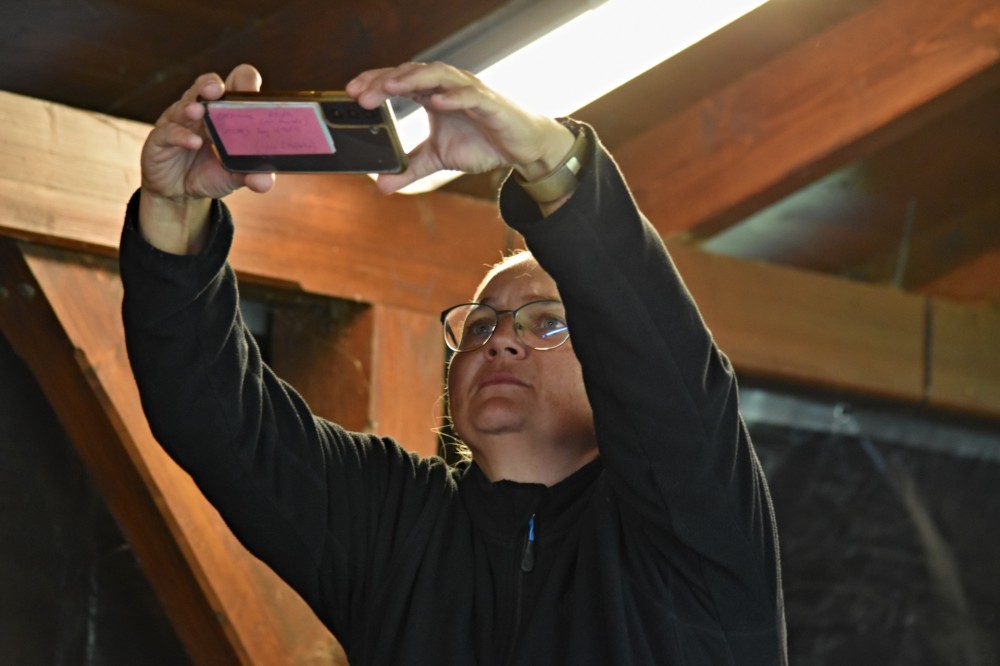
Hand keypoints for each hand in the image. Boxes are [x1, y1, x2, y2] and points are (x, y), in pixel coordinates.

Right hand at [138, 64, 274, 253]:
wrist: (182, 193)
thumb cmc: (212, 173)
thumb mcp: (236, 175)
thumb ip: (251, 175)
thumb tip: (265, 182)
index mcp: (225, 111)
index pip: (236, 83)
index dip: (245, 82)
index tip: (253, 93)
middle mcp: (202, 110)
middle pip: (207, 85)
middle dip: (212, 84)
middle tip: (217, 90)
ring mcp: (179, 121)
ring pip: (184, 104)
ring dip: (192, 107)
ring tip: (199, 111)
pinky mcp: (160, 138)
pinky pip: (168, 132)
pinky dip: (181, 136)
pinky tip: (192, 143)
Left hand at [346, 62, 574, 193]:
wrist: (521, 148)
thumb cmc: (482, 143)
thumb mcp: (438, 159)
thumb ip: (410, 169)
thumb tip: (381, 185)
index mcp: (432, 94)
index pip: (398, 81)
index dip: (374, 83)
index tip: (350, 94)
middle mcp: (447, 86)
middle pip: (410, 74)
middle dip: (384, 82)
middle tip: (360, 96)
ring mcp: (468, 91)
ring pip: (436, 75)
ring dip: (412, 79)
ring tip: (390, 87)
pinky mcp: (489, 102)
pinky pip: (469, 94)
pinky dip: (453, 96)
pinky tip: (437, 101)